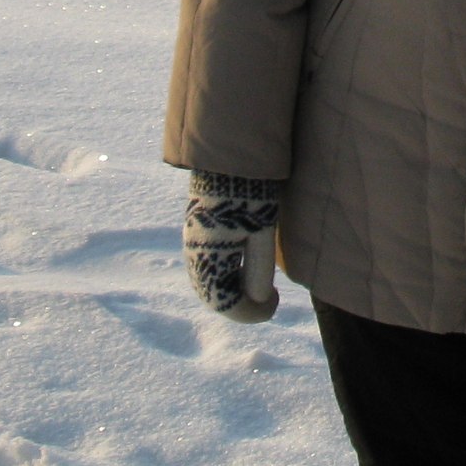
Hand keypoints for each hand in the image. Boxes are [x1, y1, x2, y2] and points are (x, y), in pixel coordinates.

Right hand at [184, 171, 280, 322]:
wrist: (231, 152)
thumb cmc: (252, 191)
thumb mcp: (262, 231)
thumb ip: (259, 269)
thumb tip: (258, 301)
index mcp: (211, 254)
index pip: (225, 303)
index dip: (250, 313)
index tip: (273, 304)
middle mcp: (195, 250)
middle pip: (211, 295)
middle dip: (238, 305)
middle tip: (266, 302)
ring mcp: (192, 239)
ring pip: (204, 281)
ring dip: (228, 292)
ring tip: (255, 289)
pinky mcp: (195, 228)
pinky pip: (202, 265)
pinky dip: (220, 277)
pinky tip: (239, 272)